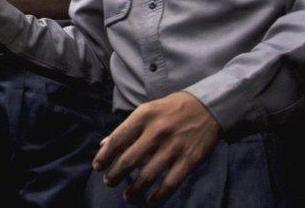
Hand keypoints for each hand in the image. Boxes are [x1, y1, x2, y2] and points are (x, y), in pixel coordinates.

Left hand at [93, 91, 220, 204]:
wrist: (207, 107)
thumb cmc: (170, 109)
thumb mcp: (146, 111)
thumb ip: (126, 129)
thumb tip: (104, 145)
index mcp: (143, 116)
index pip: (117, 139)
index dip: (104, 156)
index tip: (97, 167)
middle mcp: (157, 131)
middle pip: (129, 160)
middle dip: (115, 175)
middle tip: (108, 182)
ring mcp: (174, 147)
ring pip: (147, 175)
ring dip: (134, 189)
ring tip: (127, 195)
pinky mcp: (190, 160)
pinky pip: (170, 183)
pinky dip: (158, 196)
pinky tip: (150, 201)